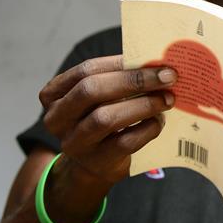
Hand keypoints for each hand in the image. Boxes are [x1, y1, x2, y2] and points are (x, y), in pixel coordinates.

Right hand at [39, 54, 176, 185]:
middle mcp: (57, 118)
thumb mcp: (101, 96)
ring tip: (168, 99)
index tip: (155, 60)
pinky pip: (125, 142)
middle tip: (168, 77)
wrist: (96, 163)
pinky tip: (159, 120)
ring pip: (106, 118)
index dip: (121, 63)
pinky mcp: (96, 161)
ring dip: (144, 104)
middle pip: (91, 90)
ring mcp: (75, 143)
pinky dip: (148, 128)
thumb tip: (157, 62)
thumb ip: (119, 77)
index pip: (87, 70)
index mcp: (54, 93)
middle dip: (134, 80)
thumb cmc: (102, 116)